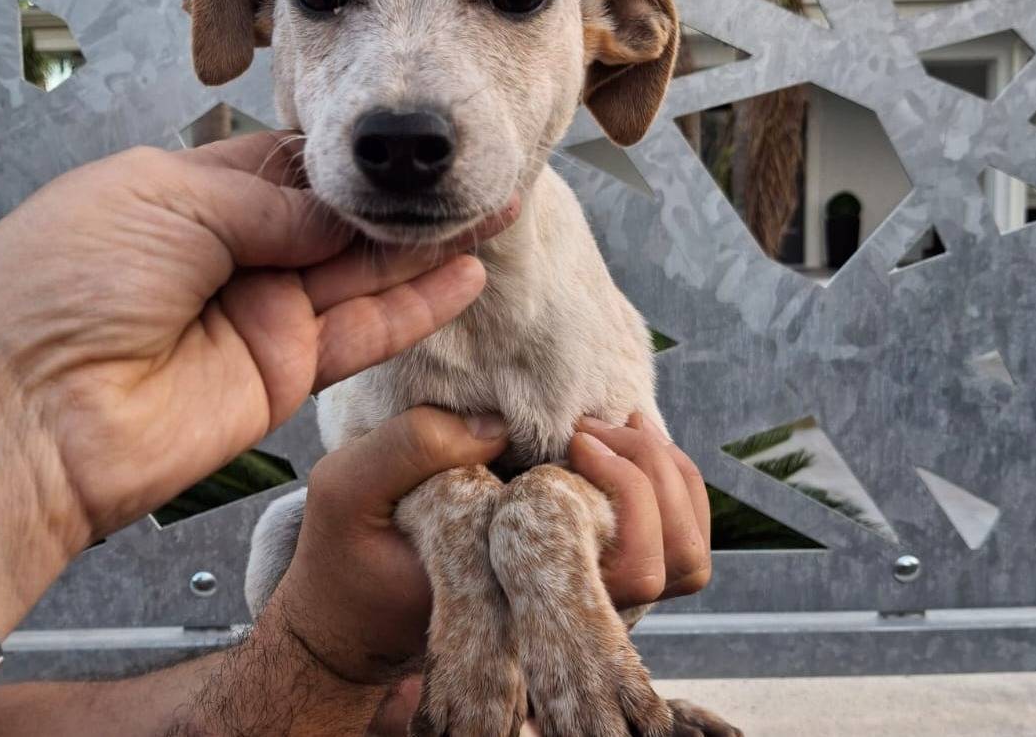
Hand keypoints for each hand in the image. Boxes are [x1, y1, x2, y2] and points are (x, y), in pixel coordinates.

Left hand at [0, 132, 516, 636]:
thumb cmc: (64, 283)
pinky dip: (415, 307)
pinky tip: (465, 276)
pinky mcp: (285, 376)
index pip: (288, 165)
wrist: (25, 415)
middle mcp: (230, 256)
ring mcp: (261, 317)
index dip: (350, 155)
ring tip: (490, 207)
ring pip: (360, 274)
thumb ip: (269, 198)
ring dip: (424, 246)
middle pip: (335, 220)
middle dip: (399, 196)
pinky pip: (363, 334)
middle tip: (468, 165)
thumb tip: (342, 201)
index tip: (408, 133)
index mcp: (186, 197)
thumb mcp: (166, 200)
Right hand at [322, 409, 711, 735]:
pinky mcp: (587, 580)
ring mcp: (584, 601)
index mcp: (518, 596)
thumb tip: (500, 422)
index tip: (575, 437)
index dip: (621, 488)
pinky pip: (674, 545)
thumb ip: (411, 447)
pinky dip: (670, 484)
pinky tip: (626, 439)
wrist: (353, 612)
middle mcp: (565, 612)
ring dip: (669, 478)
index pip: (626, 563)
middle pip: (670, 561)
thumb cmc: (348, 555)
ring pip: (687, 558)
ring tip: (616, 427)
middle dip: (649, 473)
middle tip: (592, 427)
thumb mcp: (348, 491)